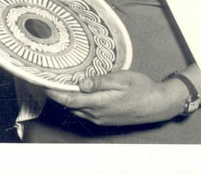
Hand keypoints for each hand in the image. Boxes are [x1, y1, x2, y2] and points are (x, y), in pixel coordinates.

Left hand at [45, 71, 185, 125]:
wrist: (158, 105)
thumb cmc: (141, 88)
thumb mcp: (122, 79)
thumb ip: (100, 81)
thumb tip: (80, 83)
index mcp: (100, 103)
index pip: (70, 100)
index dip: (54, 94)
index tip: (43, 84)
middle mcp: (97, 114)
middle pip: (70, 106)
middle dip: (58, 95)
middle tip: (48, 80)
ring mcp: (101, 119)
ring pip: (77, 110)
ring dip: (67, 100)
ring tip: (59, 85)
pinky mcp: (105, 120)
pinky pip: (85, 113)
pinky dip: (77, 104)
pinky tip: (77, 93)